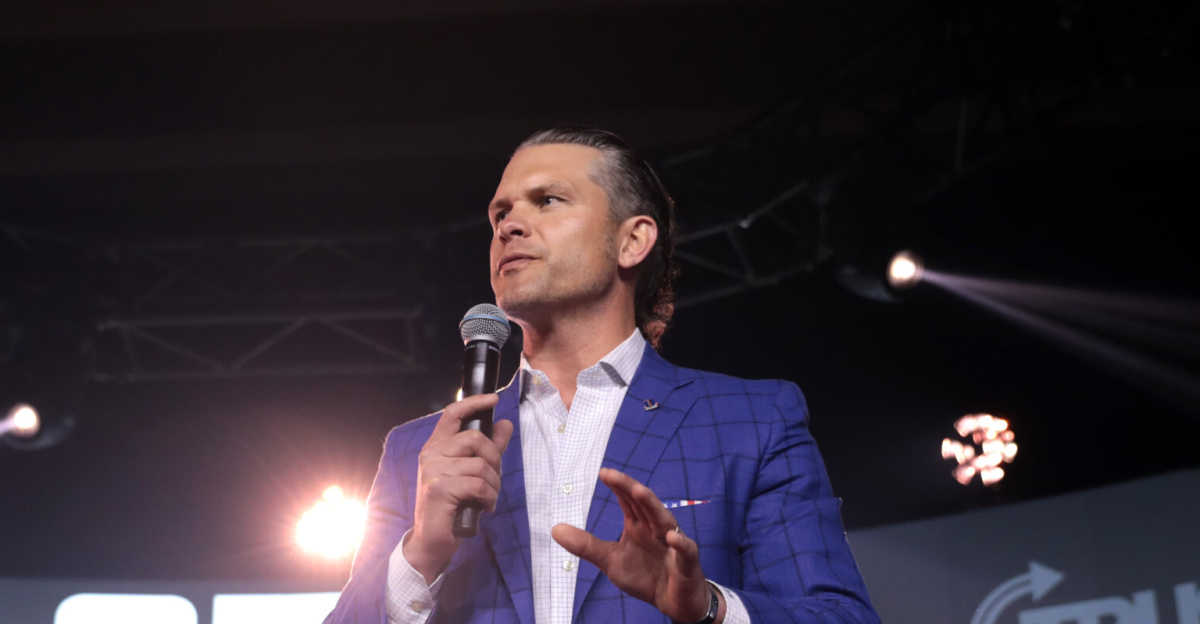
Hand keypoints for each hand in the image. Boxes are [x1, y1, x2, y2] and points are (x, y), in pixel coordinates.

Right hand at [403, 393, 513, 583]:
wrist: (432, 541)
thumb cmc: (453, 507)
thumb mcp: (472, 474)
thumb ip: (489, 449)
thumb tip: (505, 424)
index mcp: (436, 447)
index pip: (453, 414)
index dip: (474, 402)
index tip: (494, 399)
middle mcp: (431, 455)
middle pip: (475, 438)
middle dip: (494, 459)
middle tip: (494, 479)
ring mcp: (432, 471)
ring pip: (480, 465)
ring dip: (493, 484)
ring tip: (488, 498)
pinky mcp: (438, 488)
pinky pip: (478, 484)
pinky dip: (489, 497)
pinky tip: (485, 507)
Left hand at [551, 468, 720, 622]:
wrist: (673, 602)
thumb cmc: (646, 575)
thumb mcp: (611, 560)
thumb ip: (586, 545)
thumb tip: (555, 529)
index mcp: (639, 525)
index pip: (628, 501)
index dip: (617, 486)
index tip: (602, 472)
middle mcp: (656, 529)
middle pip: (644, 504)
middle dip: (630, 488)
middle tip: (614, 475)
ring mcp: (673, 544)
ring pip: (664, 520)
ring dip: (653, 505)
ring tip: (639, 491)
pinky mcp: (687, 563)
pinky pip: (686, 551)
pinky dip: (681, 544)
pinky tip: (672, 537)